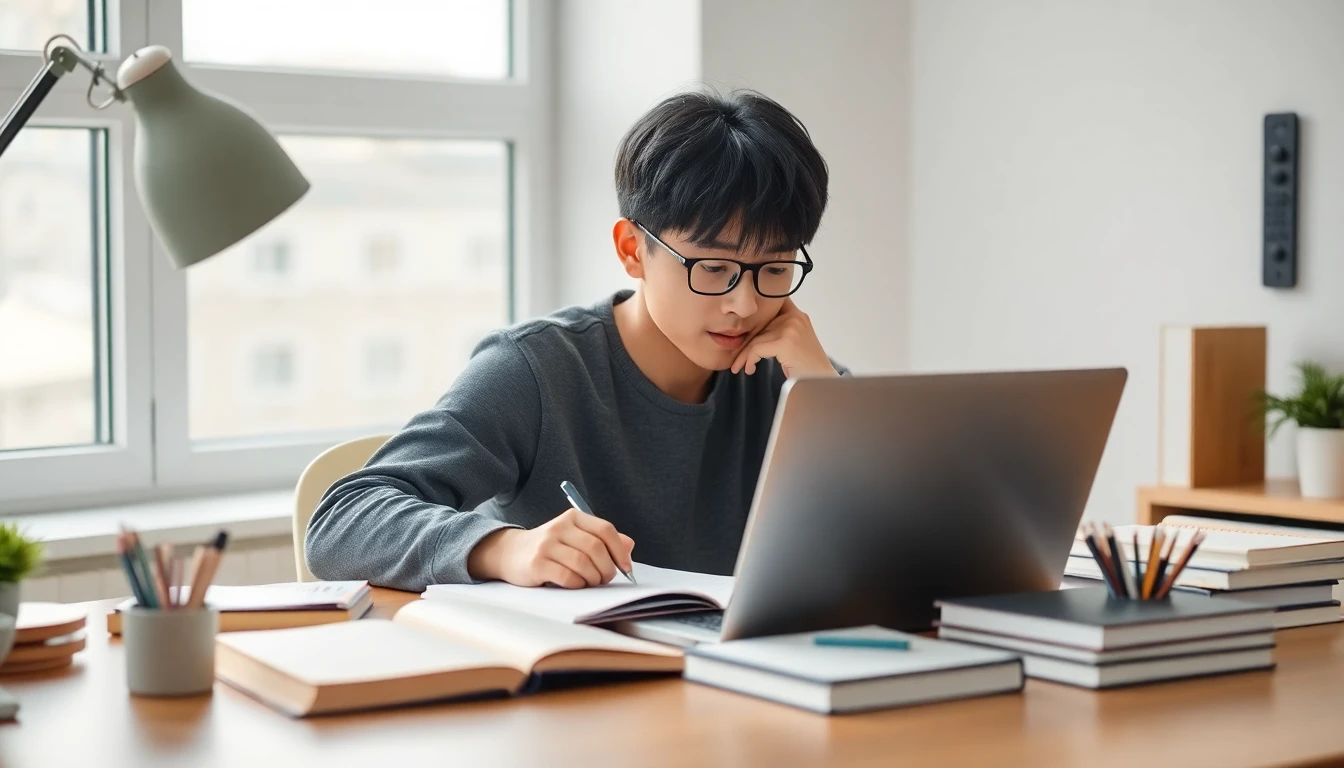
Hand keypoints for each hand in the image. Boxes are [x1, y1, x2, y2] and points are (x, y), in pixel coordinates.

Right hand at [466, 508, 634, 587]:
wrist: (510, 553)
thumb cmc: (550, 548)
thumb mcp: (575, 538)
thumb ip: (602, 540)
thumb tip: (629, 546)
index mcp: (573, 517)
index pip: (605, 530)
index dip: (619, 550)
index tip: (626, 566)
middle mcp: (559, 527)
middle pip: (596, 548)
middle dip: (607, 568)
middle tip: (606, 578)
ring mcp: (547, 545)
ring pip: (583, 564)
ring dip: (593, 578)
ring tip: (591, 582)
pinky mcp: (537, 563)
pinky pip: (568, 577)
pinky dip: (578, 585)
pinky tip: (575, 584)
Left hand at [730, 298, 837, 377]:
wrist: (823, 382)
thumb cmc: (808, 367)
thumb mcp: (796, 342)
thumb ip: (779, 331)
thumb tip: (751, 332)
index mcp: (798, 315)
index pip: (771, 305)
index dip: (755, 316)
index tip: (743, 330)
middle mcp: (795, 317)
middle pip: (759, 326)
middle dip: (745, 342)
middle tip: (736, 357)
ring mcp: (791, 328)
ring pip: (755, 339)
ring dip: (744, 355)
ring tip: (739, 367)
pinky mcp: (785, 342)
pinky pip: (757, 349)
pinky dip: (749, 360)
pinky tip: (750, 369)